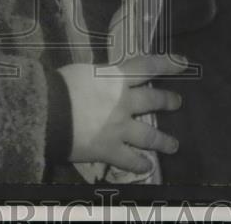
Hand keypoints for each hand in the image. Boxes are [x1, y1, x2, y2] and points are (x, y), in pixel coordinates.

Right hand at [58, 54, 184, 173]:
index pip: (147, 66)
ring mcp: (119, 128)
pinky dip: (139, 164)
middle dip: (168, 100)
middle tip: (177, 102)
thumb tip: (102, 82)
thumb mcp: (84, 72)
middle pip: (153, 100)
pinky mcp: (109, 149)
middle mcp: (124, 102)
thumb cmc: (60, 85)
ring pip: (149, 135)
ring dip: (163, 140)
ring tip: (174, 145)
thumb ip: (99, 78)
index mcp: (116, 78)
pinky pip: (129, 160)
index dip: (167, 64)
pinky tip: (146, 167)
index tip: (183, 63)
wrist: (47, 111)